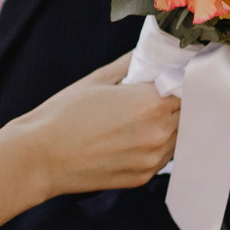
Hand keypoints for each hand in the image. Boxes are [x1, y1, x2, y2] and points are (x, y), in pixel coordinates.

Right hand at [7, 55, 179, 195]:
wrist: (39, 157)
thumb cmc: (63, 115)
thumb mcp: (97, 80)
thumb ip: (130, 65)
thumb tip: (149, 53)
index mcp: (150, 103)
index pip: (189, 88)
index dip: (184, 80)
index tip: (177, 74)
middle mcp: (158, 133)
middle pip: (188, 113)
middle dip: (178, 102)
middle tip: (161, 93)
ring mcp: (152, 159)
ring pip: (179, 137)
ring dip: (170, 125)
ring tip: (142, 116)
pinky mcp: (142, 177)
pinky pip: (163, 157)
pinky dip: (156, 145)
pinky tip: (132, 136)